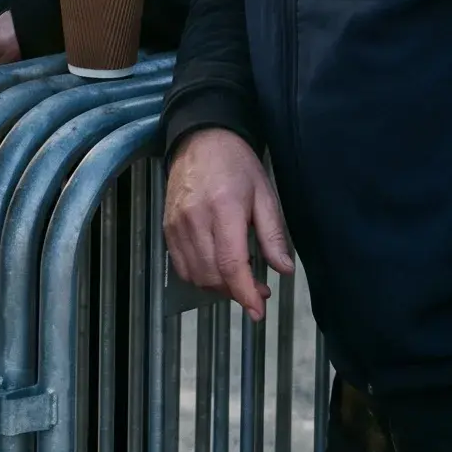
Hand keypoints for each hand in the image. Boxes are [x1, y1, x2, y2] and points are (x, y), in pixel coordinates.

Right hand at [160, 128, 294, 320]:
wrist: (199, 139)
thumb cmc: (236, 163)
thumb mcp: (265, 194)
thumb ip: (273, 234)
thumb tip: (283, 270)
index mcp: (223, 209)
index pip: (230, 264)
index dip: (244, 293)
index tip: (258, 311)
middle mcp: (194, 220)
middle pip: (211, 275)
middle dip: (236, 292)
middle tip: (258, 289)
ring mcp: (176, 225)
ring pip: (195, 275)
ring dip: (218, 287)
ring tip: (239, 279)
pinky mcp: (167, 227)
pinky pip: (181, 265)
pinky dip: (200, 276)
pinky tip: (217, 269)